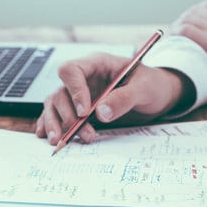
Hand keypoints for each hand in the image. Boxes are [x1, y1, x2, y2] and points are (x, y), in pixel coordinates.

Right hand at [36, 52, 189, 144]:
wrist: (158, 95)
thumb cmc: (152, 85)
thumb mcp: (144, 89)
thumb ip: (124, 98)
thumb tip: (101, 113)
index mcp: (97, 64)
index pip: (71, 70)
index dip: (74, 91)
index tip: (84, 112)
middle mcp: (84, 78)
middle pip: (60, 92)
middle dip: (68, 116)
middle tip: (84, 134)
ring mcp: (79, 94)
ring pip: (55, 104)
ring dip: (56, 123)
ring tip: (60, 141)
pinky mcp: (79, 109)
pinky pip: (57, 114)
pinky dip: (50, 125)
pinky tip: (47, 136)